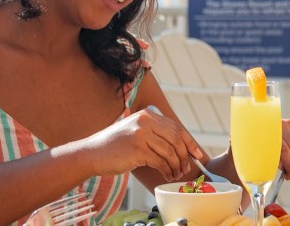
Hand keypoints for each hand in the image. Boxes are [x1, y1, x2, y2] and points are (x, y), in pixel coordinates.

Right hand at [69, 108, 205, 179]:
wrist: (92, 153)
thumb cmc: (115, 146)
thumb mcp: (136, 131)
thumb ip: (155, 133)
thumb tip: (181, 146)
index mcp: (147, 115)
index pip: (176, 127)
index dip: (190, 142)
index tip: (198, 154)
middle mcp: (145, 121)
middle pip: (176, 139)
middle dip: (185, 156)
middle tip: (186, 168)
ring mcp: (141, 134)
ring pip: (170, 152)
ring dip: (176, 166)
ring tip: (175, 174)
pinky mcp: (137, 149)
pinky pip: (160, 161)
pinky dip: (167, 170)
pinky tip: (167, 175)